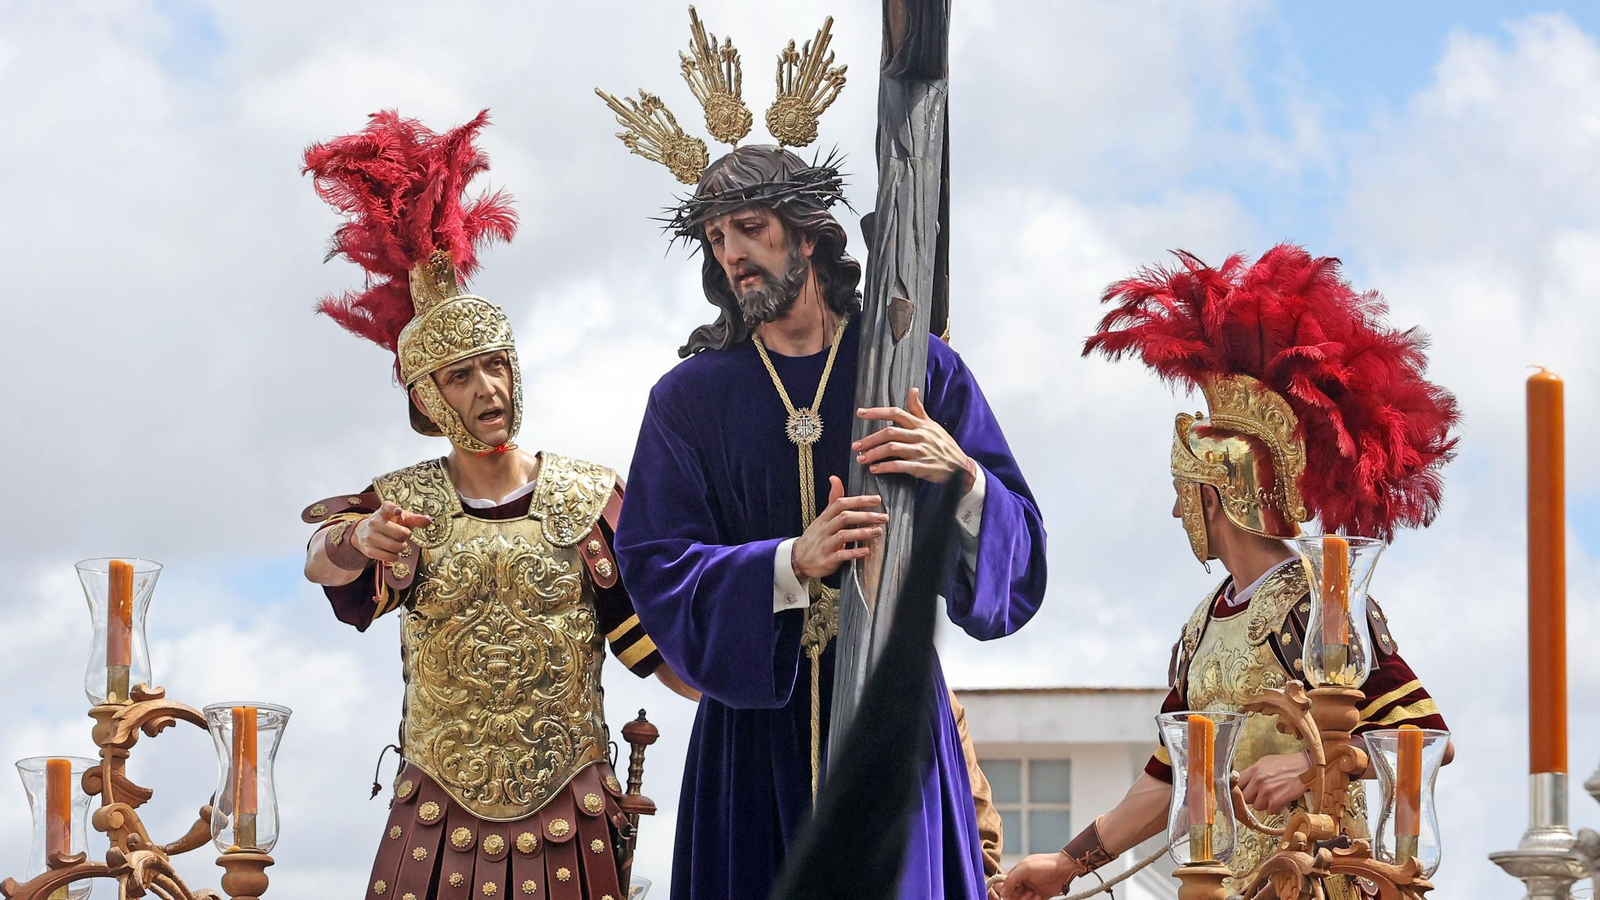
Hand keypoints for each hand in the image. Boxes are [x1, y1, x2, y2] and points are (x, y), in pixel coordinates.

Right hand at [350, 500, 431, 563]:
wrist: (365, 533)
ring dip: (401, 547)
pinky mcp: (369, 550)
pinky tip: (393, 551)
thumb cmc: (389, 524)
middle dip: (405, 536)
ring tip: (397, 543)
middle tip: (402, 535)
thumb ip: (415, 519)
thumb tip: (429, 520)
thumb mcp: (402, 519)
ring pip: (395, 547)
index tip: (398, 511)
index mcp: (383, 511)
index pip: (387, 507)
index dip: (393, 509)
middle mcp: (374, 522)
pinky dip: (396, 556)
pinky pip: (390, 557)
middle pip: (401, 533)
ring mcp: (369, 537)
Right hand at [791, 476, 886, 580]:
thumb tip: (835, 478)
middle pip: (844, 517)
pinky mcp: (827, 560)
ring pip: (843, 535)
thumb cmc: (815, 536)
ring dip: (862, 532)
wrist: (798, 559)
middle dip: (865, 516)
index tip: (877, 499)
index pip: (840, 504)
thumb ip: (833, 500)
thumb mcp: (822, 517)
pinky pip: (841, 555)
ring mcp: (825, 544)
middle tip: (883, 517)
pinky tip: (866, 551)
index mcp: (825, 517)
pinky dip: (854, 553)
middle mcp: (824, 529)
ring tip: (878, 531)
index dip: (859, 500)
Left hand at [855, 387, 972, 489]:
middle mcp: (920, 435)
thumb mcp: (932, 425)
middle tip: (856, 446)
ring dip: (873, 454)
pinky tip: (875, 469)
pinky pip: (900, 466)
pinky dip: (885, 467)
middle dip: (870, 439)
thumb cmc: (944, 445)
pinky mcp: (922, 467)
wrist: (960, 467)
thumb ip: (918, 409)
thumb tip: (913, 389)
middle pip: (890, 432)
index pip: (896, 413)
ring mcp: (921, 451)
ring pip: (892, 449)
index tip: (860, 413)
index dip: (877, 412)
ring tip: (861, 459)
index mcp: (920, 424)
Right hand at [1000, 852, 1080, 899]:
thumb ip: (1012, 879)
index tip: (1006, 894)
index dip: (1003, 890)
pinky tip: (1039, 896)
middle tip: (1024, 894)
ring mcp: (1031, 889)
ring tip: (1033, 894)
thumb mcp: (1025, 868)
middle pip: (1011, 894)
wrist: (1065, 869)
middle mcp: (1022, 881)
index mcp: (1017, 872)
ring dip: (1025, 899)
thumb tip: (1002, 892)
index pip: (1003, 883)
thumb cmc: (1046, 864)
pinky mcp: (1039, 896)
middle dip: (1016, 896)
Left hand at [1236, 751, 1312, 813]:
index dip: (1239, 790)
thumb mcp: (1265, 762)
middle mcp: (1258, 781)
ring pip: (1257, 806)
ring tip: (1272, 796)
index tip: (1241, 793)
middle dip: (1252, 798)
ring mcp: (1267, 791)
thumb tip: (1242, 782)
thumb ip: (1252, 773)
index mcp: (1253, 770)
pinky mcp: (1277, 800)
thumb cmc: (1286, 764)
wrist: (1305, 767)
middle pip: (1245, 798)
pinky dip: (1274, 808)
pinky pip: (1269, 811)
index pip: (1236, 784)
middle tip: (1260, 795)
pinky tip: (1279, 800)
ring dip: (1264, 804)